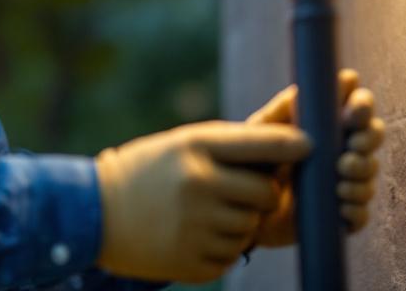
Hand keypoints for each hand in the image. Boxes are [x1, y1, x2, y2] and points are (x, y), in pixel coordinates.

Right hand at [94, 120, 309, 282]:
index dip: (293, 145)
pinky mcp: (191, 262)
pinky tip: (192, 235)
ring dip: (239, 222)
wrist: (95, 211)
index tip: (311, 146)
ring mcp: (194, 227)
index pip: (262, 144)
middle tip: (237, 193)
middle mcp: (198, 186)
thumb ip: (231, 146)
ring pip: (250, 227)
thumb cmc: (148, 170)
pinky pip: (232, 256)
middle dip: (261, 195)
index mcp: (195, 148)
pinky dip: (221, 248)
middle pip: (267, 195)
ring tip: (202, 214)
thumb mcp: (182, 144)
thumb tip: (296, 148)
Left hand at [245, 69, 385, 246]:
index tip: (355, 109)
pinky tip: (342, 205)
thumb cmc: (253, 161)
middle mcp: (342, 150)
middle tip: (353, 144)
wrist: (242, 208)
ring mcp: (344, 183)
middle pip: (373, 135)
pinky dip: (356, 208)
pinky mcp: (339, 216)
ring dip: (362, 171)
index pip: (356, 107)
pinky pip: (361, 214)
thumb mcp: (261, 132)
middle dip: (369, 137)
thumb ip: (281, 110)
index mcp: (327, 125)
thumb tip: (302, 91)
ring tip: (341, 173)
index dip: (362, 103)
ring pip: (369, 173)